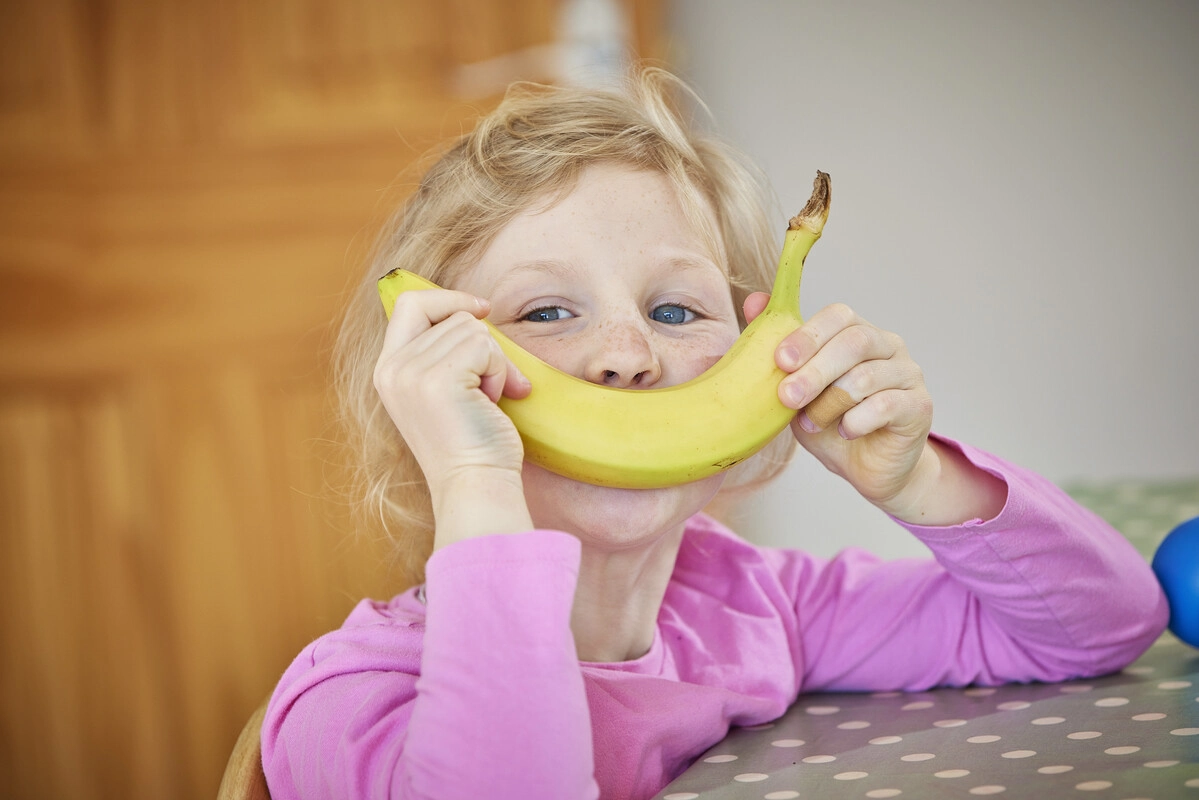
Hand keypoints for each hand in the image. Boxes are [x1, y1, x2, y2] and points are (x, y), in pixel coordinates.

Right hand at [374, 288, 533, 542]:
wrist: (476, 485)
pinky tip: (491, 405)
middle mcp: (393, 368)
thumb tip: (477, 309)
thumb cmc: (473, 443)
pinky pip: (485, 347)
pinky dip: (500, 373)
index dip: (448, 297)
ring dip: (493, 364)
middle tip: (490, 390)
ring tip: (484, 403)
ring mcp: (412, 373)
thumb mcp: (446, 390)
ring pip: (474, 330)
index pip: (409, 302)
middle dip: (485, 348)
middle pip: (454, 316)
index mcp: (387, 369)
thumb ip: (444, 352)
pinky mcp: (438, 380)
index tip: (482, 309)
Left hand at [744, 295, 933, 517]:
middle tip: (787, 396)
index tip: (780, 360)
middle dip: (815, 370)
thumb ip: (780, 349)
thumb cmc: (829, 422)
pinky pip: (886, 405)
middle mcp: (888, 346)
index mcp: (858, 333)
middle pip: (855, 341)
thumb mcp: (796, 388)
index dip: (808, 335)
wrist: (866, 468)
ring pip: (866, 377)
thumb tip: (752, 301)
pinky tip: (845, 431)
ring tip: (811, 423)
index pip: (839, 315)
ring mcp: (908, 374)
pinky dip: (856, 421)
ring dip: (829, 403)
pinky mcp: (919, 406)